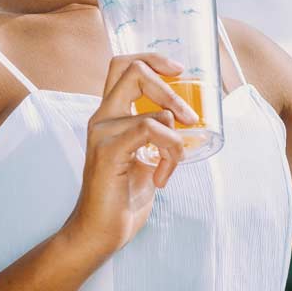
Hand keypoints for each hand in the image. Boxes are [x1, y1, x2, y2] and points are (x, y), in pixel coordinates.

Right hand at [63, 53, 198, 260]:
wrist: (100, 231)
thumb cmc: (123, 196)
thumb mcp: (146, 156)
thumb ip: (158, 134)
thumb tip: (191, 122)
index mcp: (110, 114)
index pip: (123, 65)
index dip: (152, 59)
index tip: (178, 71)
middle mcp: (102, 117)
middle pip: (133, 71)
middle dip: (170, 90)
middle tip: (189, 118)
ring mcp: (102, 132)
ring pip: (153, 111)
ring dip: (176, 140)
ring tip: (172, 165)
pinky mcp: (108, 151)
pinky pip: (150, 131)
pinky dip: (169, 152)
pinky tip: (163, 176)